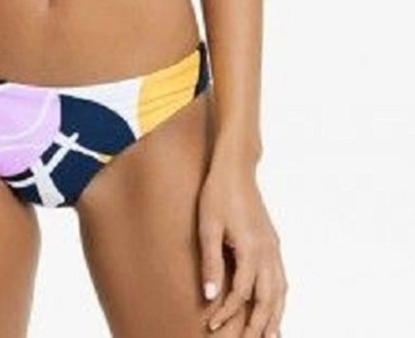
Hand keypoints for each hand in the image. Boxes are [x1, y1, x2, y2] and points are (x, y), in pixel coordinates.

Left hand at [197, 156, 286, 335]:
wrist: (236, 169)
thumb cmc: (218, 194)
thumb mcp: (208, 226)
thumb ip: (210, 262)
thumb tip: (208, 295)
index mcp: (251, 248)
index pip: (241, 294)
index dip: (228, 313)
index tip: (212, 326)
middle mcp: (268, 251)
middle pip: (268, 299)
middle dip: (258, 326)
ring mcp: (273, 247)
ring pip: (280, 292)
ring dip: (274, 316)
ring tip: (268, 337)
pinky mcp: (273, 243)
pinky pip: (281, 279)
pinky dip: (280, 299)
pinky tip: (275, 309)